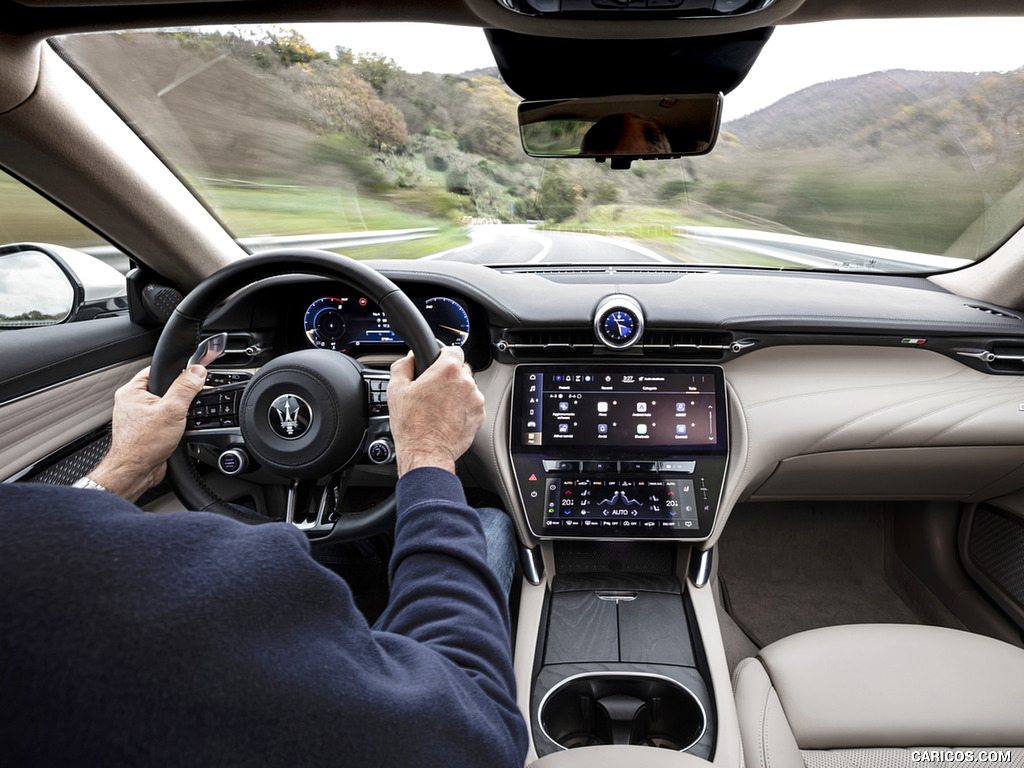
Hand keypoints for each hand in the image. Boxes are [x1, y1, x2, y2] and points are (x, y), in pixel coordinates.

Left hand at [88, 365, 206, 501]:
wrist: (135, 472)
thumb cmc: (143, 445)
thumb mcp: (172, 410)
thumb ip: (185, 388)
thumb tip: (197, 371)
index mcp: (132, 391)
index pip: (158, 370)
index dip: (177, 372)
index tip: (192, 378)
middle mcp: (132, 402)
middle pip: (164, 388)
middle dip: (179, 397)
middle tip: (185, 406)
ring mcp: (138, 417)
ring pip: (165, 406)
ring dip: (177, 413)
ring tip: (179, 422)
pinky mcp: (146, 430)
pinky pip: (164, 420)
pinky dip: (173, 424)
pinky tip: (177, 432)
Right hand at [387, 347, 484, 477]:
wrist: (426, 452)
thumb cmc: (412, 425)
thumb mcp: (396, 389)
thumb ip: (404, 365)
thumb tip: (410, 358)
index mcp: (447, 370)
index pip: (453, 349)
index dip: (442, 355)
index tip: (436, 363)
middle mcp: (466, 382)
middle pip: (460, 369)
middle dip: (448, 376)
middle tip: (432, 390)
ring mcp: (475, 400)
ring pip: (467, 388)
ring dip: (456, 393)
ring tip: (438, 407)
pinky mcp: (479, 416)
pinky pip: (472, 405)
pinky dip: (462, 408)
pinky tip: (447, 417)